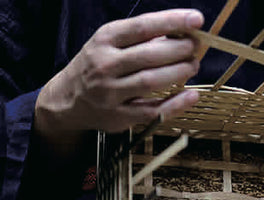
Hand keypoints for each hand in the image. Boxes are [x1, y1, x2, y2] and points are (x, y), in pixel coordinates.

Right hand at [35, 9, 203, 156]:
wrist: (68, 98)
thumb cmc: (97, 66)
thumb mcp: (110, 44)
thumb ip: (141, 39)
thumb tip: (179, 32)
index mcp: (105, 39)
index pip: (142, 26)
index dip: (172, 21)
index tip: (196, 19)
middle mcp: (106, 64)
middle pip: (149, 55)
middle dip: (179, 49)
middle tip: (195, 47)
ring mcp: (111, 92)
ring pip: (151, 81)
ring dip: (178, 72)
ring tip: (193, 65)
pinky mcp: (120, 116)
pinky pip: (153, 111)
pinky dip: (175, 104)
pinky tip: (191, 95)